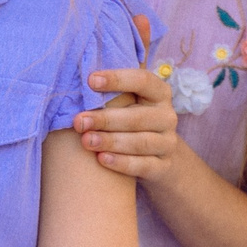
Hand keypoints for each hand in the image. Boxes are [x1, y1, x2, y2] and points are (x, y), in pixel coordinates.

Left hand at [73, 67, 182, 183]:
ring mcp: (167, 143)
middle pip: (138, 117)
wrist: (156, 155)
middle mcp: (167, 117)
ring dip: (111, 141)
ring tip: (86, 141)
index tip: (90, 81)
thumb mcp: (127, 103)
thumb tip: (79, 80)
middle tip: (79, 121)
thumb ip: (111, 94)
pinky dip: (122, 163)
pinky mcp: (163, 166)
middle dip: (106, 119)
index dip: (118, 79)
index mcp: (159, 93)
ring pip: (141, 142)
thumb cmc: (131, 120)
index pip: (143, 81)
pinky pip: (144, 165)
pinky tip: (101, 159)